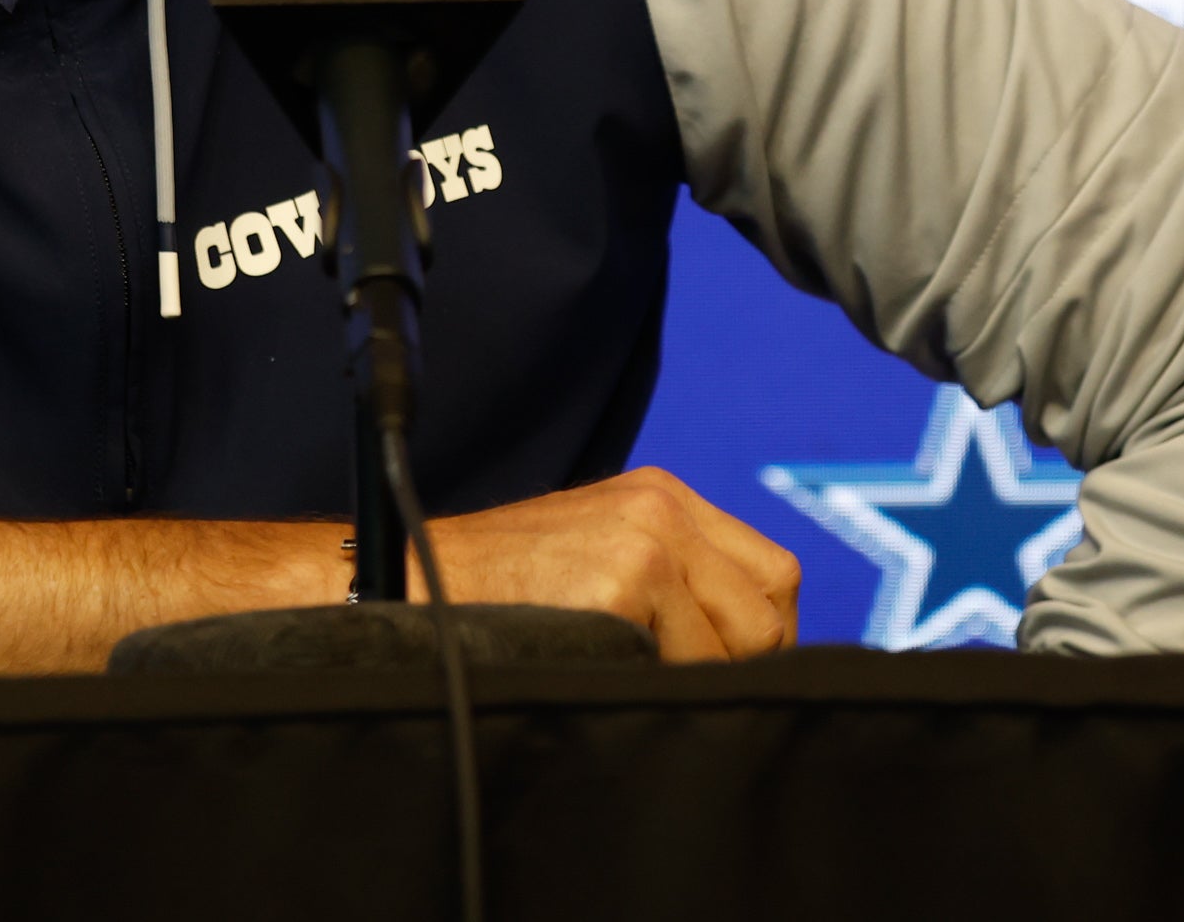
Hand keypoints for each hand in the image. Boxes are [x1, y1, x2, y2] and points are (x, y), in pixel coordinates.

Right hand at [419, 467, 799, 660]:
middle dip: (743, 664)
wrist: (411, 582)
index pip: (772, 575)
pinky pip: (694, 665)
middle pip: (770, 610)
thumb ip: (671, 578)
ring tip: (638, 677)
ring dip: (703, 678)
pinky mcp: (627, 581)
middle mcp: (663, 507)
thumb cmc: (497, 590)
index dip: (760, 636)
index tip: (724, 672)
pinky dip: (664, 686)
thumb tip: (751, 651)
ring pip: (746, 643)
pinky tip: (610, 675)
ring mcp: (648, 541)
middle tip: (684, 687)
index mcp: (661, 496)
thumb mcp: (594, 551)